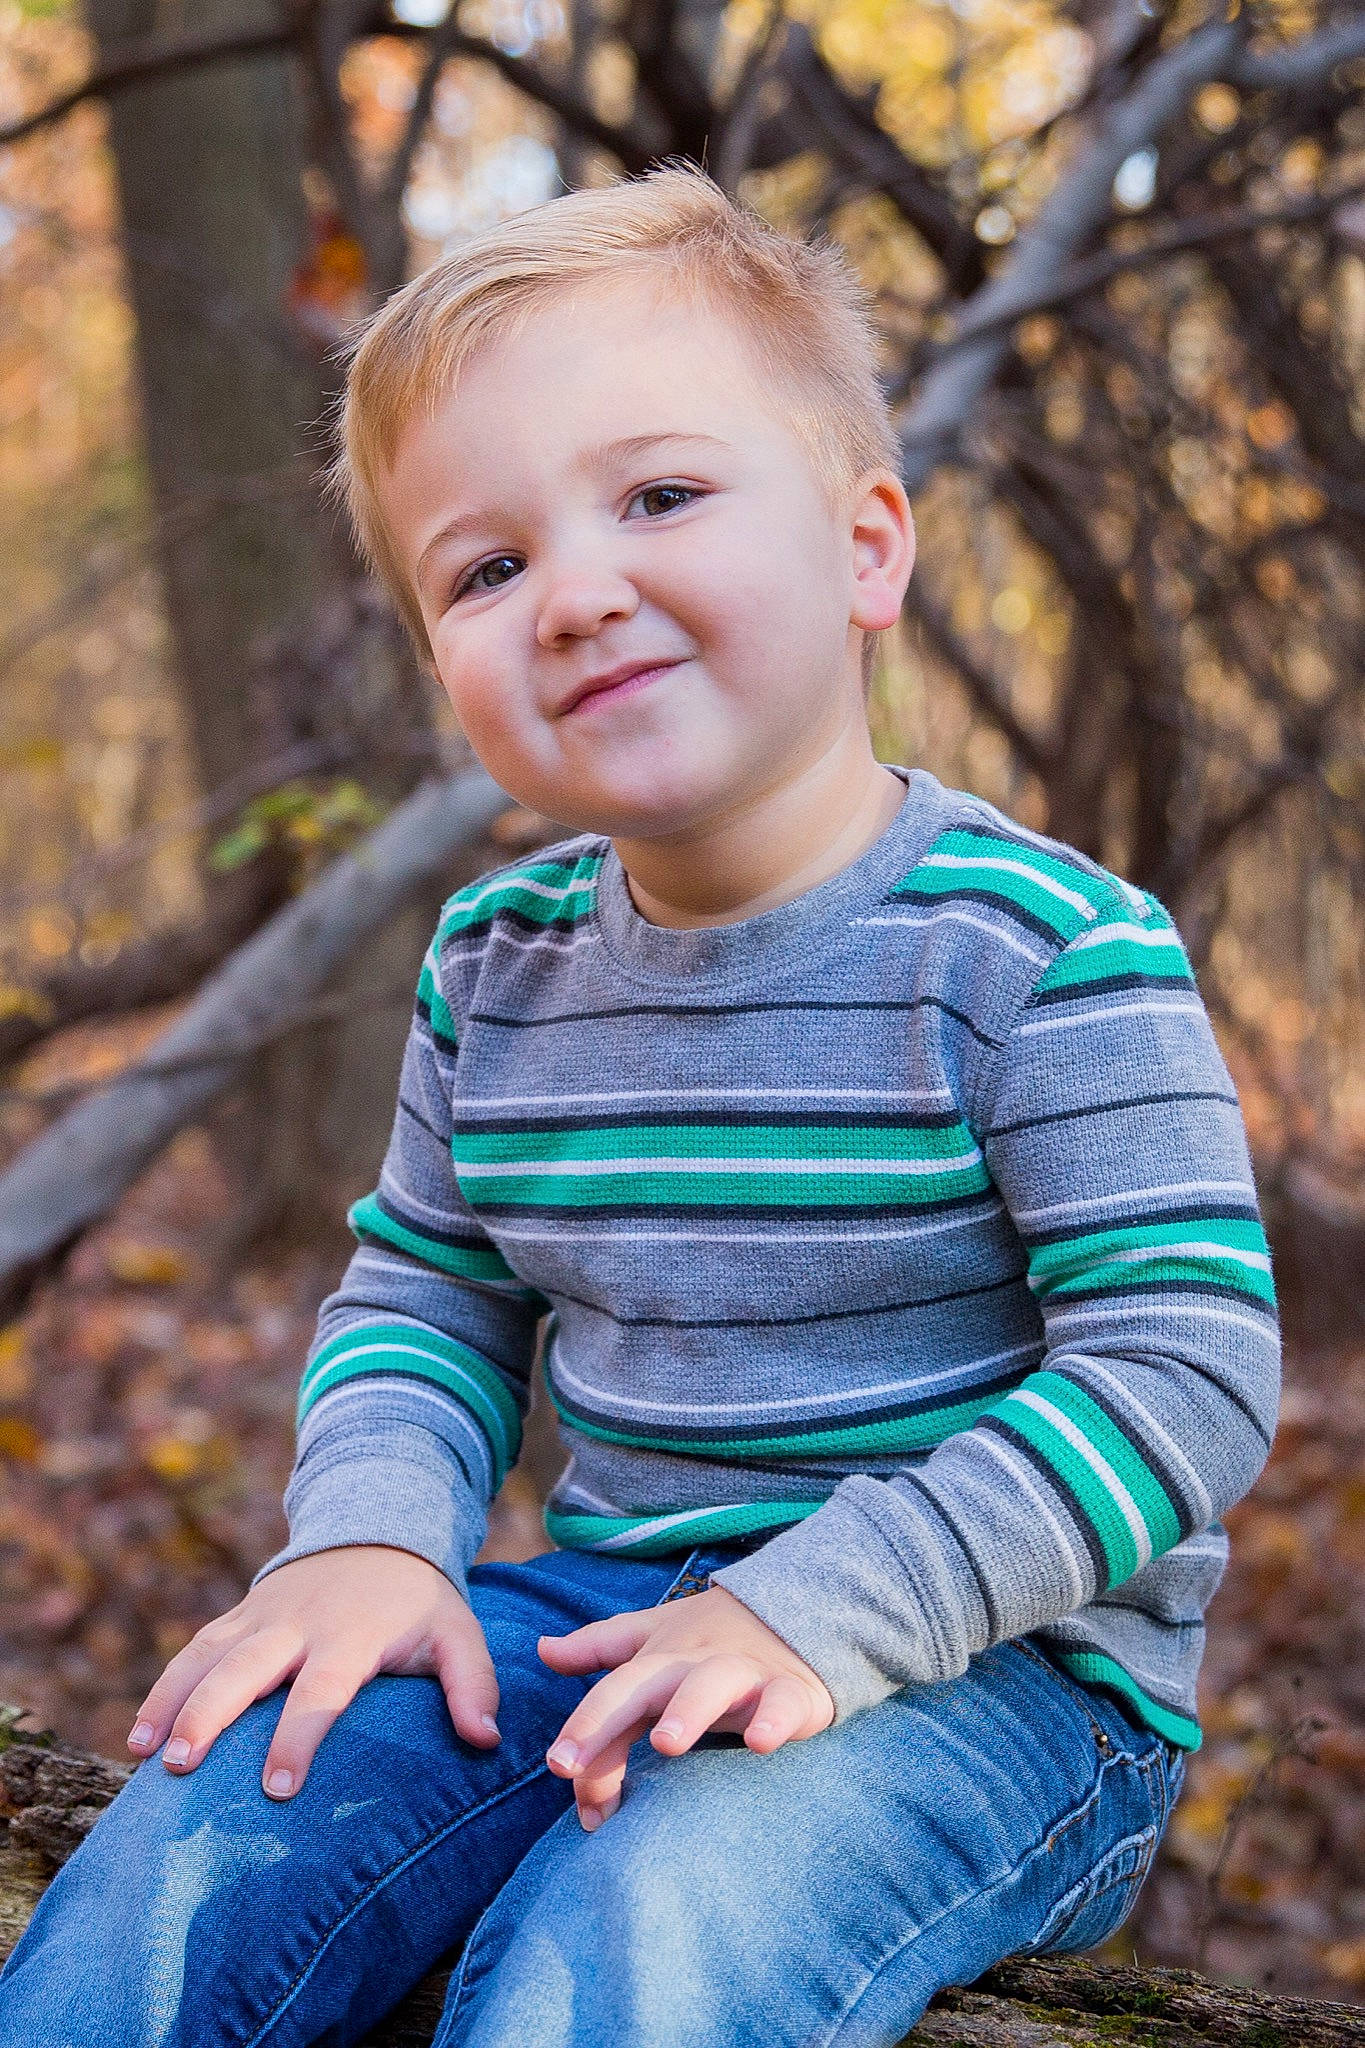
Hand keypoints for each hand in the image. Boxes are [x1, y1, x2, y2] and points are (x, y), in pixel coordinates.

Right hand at [126, 1545, 498, 1798]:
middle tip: (182, 1766)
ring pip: (208, 1656)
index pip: (322, 1690)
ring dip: (175, 1701)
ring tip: (148, 1754)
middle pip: (246, 1669)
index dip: (299, 1738)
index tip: (278, 1789)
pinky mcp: (238, 1616)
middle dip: (211, 1715)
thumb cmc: (418, 1602)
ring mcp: (261, 1616)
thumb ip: (474, 1685)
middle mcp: (297, 1624)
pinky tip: (141, 1735)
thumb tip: (487, 1742)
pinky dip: (165, 1687)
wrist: (376, 1529)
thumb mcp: (458, 1633)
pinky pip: (194, 1649)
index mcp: (352, 1634)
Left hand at [536, 1585, 833, 1829]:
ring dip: (687, 1710)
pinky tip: (760, 1742)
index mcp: (657, 1661)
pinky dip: (773, 1718)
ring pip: (711, 1686)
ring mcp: (742, 1675)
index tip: (556, 1769)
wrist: (799, 1610)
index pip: (609, 1694)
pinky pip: (783, 1703)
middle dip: (602, 1720)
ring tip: (666, 1743)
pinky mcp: (790, 1691)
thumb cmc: (713, 1636)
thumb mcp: (654, 1637)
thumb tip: (543, 1649)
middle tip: (567, 1764)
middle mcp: (692, 1665)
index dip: (580, 1728)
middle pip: (642, 1685)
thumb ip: (599, 1647)